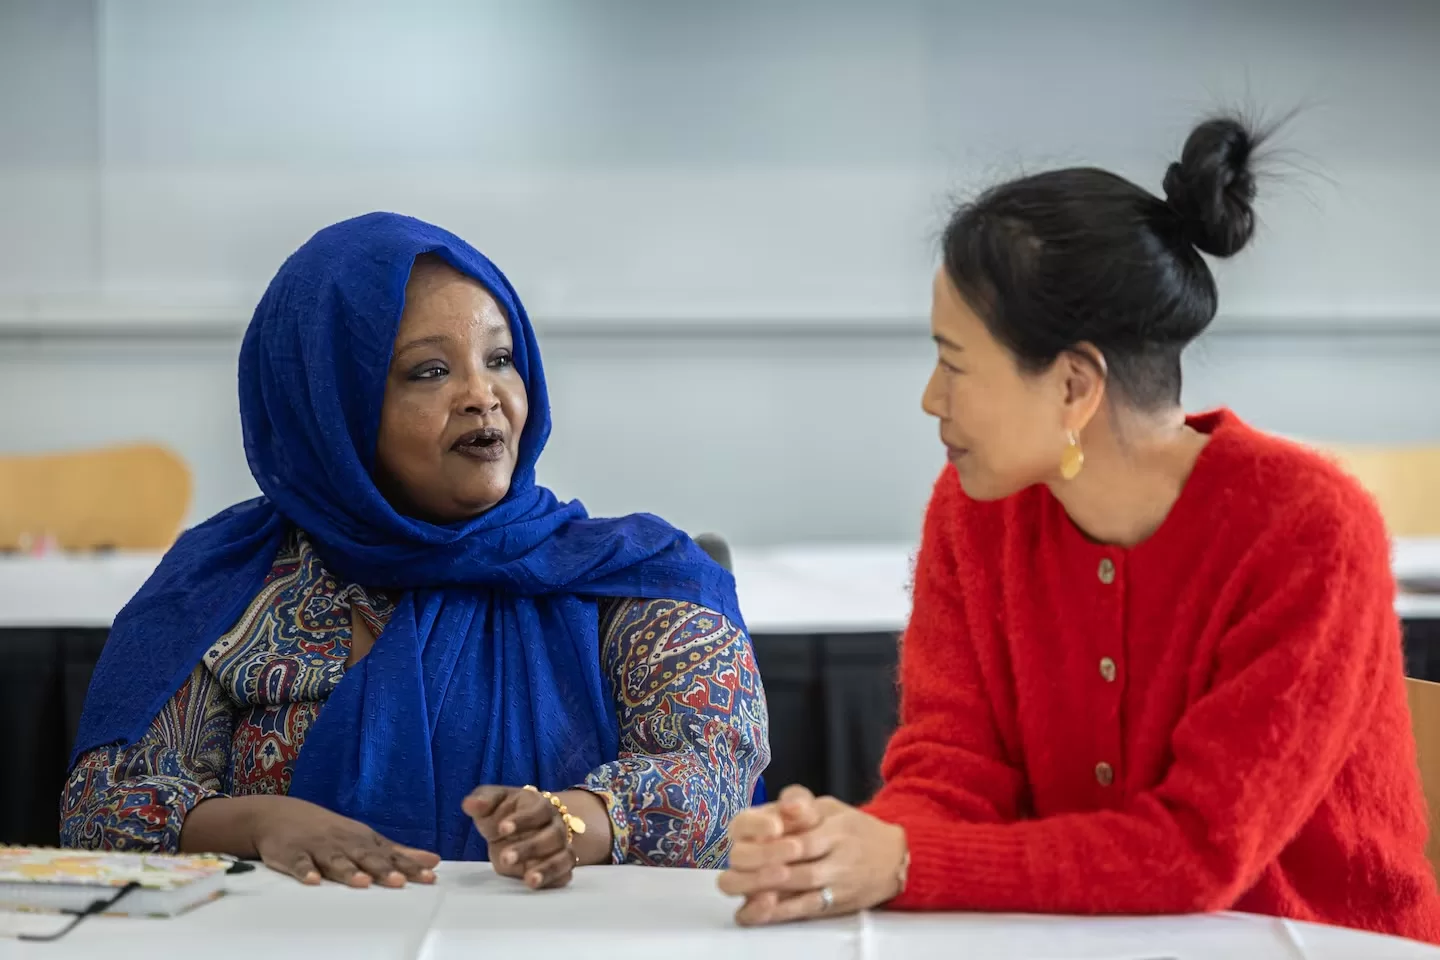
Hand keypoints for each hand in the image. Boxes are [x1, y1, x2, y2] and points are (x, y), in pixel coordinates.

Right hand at [242, 796, 439, 887]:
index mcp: (363, 840)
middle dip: (383, 869)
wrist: (279, 815)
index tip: (429, 877)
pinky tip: (312, 880)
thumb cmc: (330, 831)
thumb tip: (433, 860)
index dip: (410, 866)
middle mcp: (344, 843)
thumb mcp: (365, 838)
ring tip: (362, 882)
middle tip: (400, 881)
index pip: (391, 855)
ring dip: (348, 871)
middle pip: (366, 857)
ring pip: (335, 860)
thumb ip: (398, 852)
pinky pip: (298, 863)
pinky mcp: (292, 854)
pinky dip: (304, 871)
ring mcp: (318, 848)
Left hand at [464, 786, 578, 889]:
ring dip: (547, 868)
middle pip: (552, 836)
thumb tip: (469, 804)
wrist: (521, 829)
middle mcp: (556, 826)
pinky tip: (536, 884)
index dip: (522, 820)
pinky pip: (564, 874)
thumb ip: (482, 801)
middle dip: (530, 848)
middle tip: (505, 858)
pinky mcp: (560, 867)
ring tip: (529, 880)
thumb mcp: (492, 803)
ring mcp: (561, 847)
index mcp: (540, 805)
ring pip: (562, 856)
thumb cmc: (505, 814)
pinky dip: (553, 879)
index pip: (538, 810)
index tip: (501, 829)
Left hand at [717, 785, 907, 924]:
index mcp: (830, 821)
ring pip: (797, 884)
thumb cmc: (851, 830)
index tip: (744, 838)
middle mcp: (835, 849)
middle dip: (756, 863)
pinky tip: (754, 910)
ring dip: (761, 886)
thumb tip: (787, 804)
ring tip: (731, 884)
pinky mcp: (835, 902)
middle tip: (727, 862)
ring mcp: (836, 878)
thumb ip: (800, 800)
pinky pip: (805, 908)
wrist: (896, 858)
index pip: (797, 826)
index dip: (769, 836)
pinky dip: (778, 911)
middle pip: (793, 857)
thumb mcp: (829, 806)